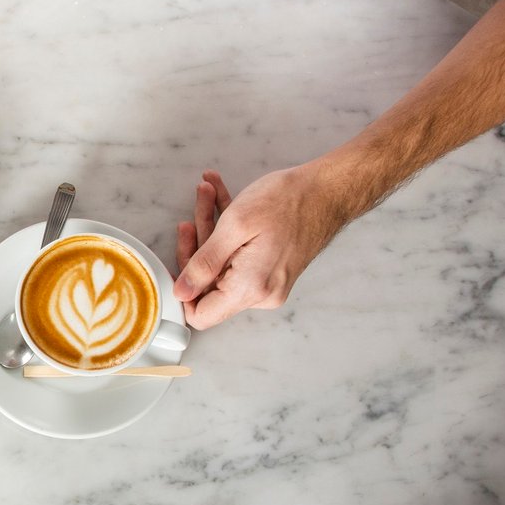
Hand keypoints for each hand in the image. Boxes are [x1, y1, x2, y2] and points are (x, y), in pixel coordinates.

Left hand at [172, 166, 350, 328]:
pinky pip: (239, 256)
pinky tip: (220, 196)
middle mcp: (261, 293)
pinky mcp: (272, 269)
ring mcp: (268, 282)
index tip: (176, 261)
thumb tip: (180, 292)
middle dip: (197, 244)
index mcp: (250, 288)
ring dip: (211, 228)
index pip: (201, 314)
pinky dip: (228, 230)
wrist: (329, 190)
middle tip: (193, 211)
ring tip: (207, 193)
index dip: (182, 292)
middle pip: (210, 284)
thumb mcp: (235, 226)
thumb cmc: (288, 201)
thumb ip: (204, 263)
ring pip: (223, 263)